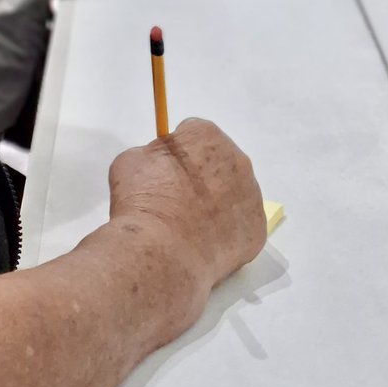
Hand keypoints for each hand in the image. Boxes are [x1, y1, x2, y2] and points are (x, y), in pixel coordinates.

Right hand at [108, 118, 265, 289]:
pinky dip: (225, 231)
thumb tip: (158, 164)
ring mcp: (252, 196)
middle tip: (176, 199)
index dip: (176, 152)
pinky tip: (203, 242)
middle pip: (218, 161)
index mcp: (207, 135)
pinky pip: (240, 224)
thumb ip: (150, 154)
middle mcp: (237, 159)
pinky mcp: (258, 230)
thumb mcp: (130, 161)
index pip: (193, 133)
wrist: (162, 253)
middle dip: (201, 175)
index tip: (163, 171)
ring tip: (188, 225)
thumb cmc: (142, 201)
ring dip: (216, 202)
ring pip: (233, 193)